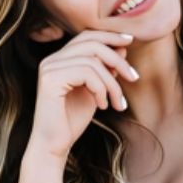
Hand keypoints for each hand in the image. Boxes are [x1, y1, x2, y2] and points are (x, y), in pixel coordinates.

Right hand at [27, 28, 138, 159]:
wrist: (54, 146)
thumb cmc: (72, 120)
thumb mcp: (96, 91)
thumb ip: (105, 70)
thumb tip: (122, 48)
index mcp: (59, 59)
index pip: (87, 36)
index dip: (110, 36)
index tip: (130, 42)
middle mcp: (51, 60)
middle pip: (92, 44)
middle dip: (118, 60)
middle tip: (134, 78)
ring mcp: (48, 68)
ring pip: (92, 61)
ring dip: (112, 83)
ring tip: (117, 103)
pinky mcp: (50, 80)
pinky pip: (86, 73)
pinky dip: (101, 89)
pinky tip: (102, 106)